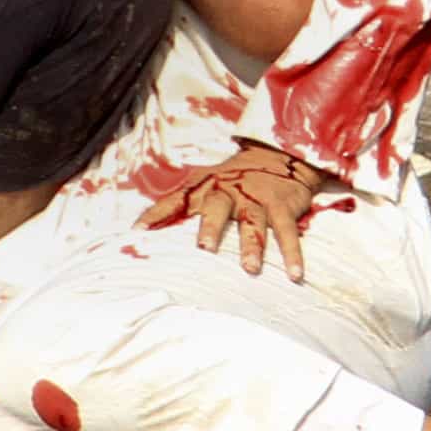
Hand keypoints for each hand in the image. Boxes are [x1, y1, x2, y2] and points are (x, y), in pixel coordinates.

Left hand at [140, 144, 340, 279]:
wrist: (277, 155)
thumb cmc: (232, 179)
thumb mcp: (202, 184)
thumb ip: (175, 205)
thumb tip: (135, 228)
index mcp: (205, 187)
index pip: (176, 200)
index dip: (157, 213)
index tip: (138, 230)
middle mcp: (229, 192)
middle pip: (218, 208)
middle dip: (212, 227)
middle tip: (205, 248)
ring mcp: (257, 199)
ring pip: (254, 224)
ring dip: (252, 246)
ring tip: (250, 269)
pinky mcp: (282, 207)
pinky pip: (288, 233)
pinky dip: (292, 254)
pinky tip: (294, 275)